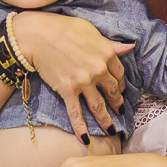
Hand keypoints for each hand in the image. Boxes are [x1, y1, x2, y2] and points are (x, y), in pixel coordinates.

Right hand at [13, 12, 133, 141]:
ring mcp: (84, 82)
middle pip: (112, 91)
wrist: (37, 36)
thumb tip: (130, 46)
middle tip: (119, 110)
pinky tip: (85, 139)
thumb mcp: (91, 31)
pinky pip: (76, 113)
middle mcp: (98, 69)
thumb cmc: (63, 28)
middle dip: (117, 103)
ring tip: (111, 130)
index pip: (119, 73)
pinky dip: (81, 127)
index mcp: (106, 53)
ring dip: (105, 120)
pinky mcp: (68, 90)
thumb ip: (110, 43)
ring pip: (98, 106)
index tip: (119, 89)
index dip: (120, 83)